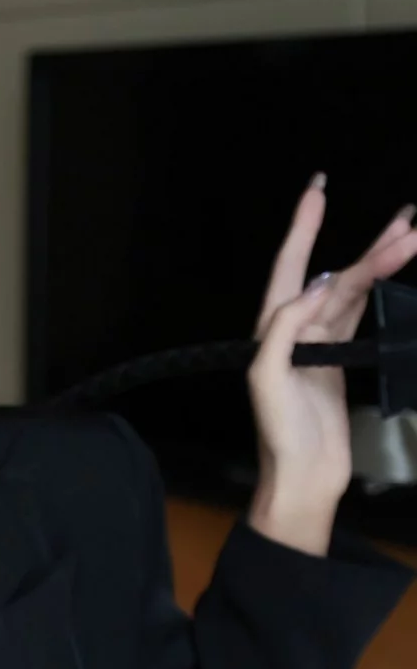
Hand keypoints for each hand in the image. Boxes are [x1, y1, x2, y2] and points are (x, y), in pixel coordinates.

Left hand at [247, 174, 416, 503]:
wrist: (303, 479)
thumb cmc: (278, 437)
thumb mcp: (267, 381)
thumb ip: (284, 330)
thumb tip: (319, 286)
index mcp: (270, 332)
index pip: (288, 268)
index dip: (302, 228)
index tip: (318, 189)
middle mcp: (292, 332)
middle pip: (333, 277)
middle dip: (369, 250)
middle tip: (409, 223)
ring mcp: (317, 347)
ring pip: (352, 293)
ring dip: (380, 265)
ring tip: (413, 236)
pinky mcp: (337, 364)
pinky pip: (358, 316)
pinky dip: (376, 292)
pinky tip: (393, 273)